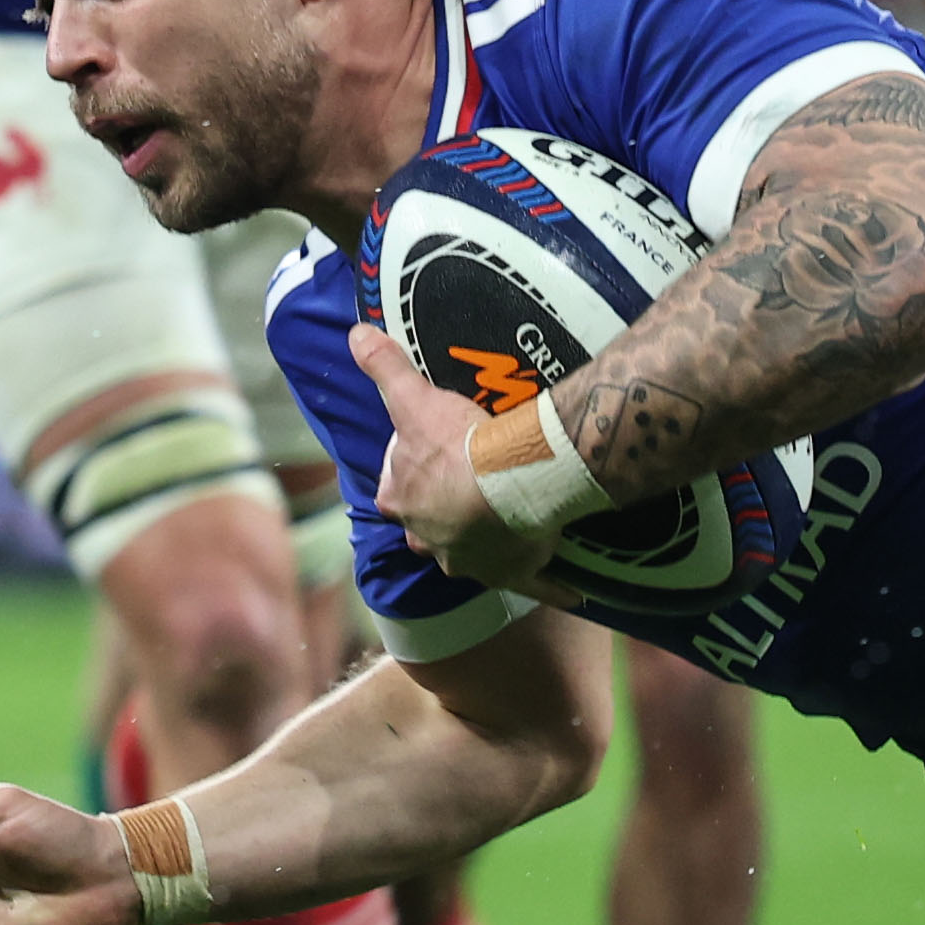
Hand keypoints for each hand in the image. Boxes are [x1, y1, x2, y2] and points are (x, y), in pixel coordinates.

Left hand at [349, 321, 558, 592]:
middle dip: (446, 511)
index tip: (434, 452)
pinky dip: (548, 587)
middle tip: (474, 483)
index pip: (396, 488)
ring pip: (472, 553)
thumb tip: (355, 333)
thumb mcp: (414, 400)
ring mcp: (468, 562)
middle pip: (431, 525)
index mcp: (400, 502)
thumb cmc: (456, 444)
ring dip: (486, 540)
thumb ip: (385, 368)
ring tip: (511, 515)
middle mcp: (427, 540)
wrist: (510, 480)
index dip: (411, 472)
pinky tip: (569, 591)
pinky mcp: (509, 573)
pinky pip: (530, 584)